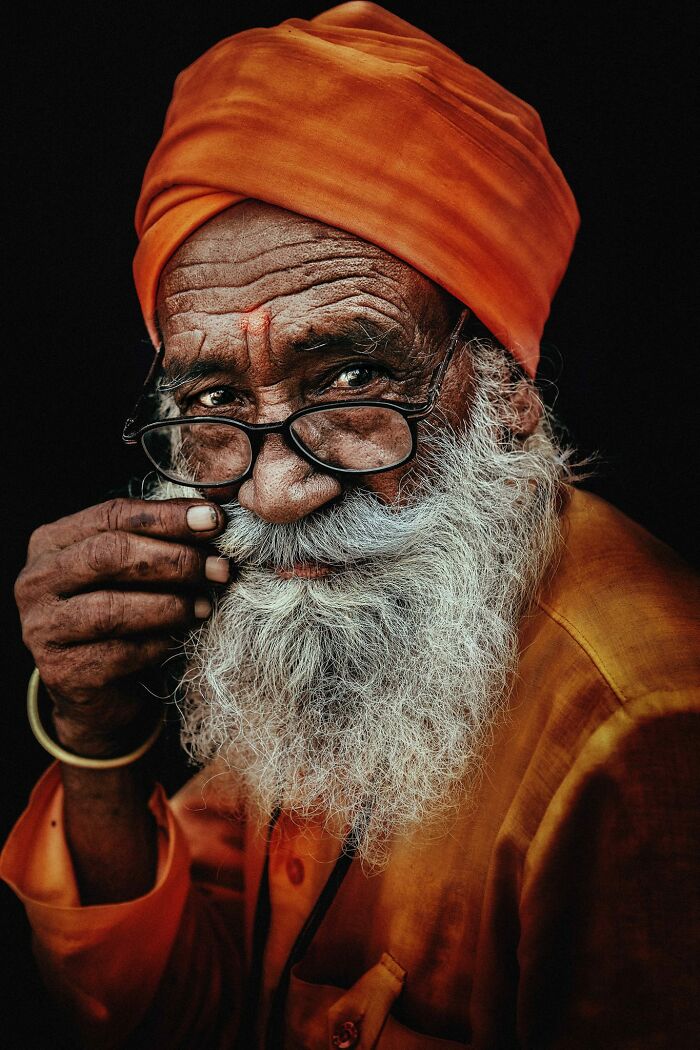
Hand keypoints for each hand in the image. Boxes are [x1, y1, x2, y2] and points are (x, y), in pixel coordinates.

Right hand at [15, 497, 227, 754]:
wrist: (99, 690)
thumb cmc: (122, 614)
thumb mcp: (130, 571)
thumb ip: (157, 540)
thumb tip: (212, 519)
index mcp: (51, 543)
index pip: (112, 515)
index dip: (167, 516)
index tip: (215, 521)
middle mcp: (36, 582)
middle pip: (110, 555)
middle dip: (174, 559)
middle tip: (219, 568)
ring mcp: (42, 628)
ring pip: (113, 608)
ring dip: (171, 604)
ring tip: (205, 605)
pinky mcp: (62, 672)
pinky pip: (121, 652)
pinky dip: (159, 643)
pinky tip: (179, 638)